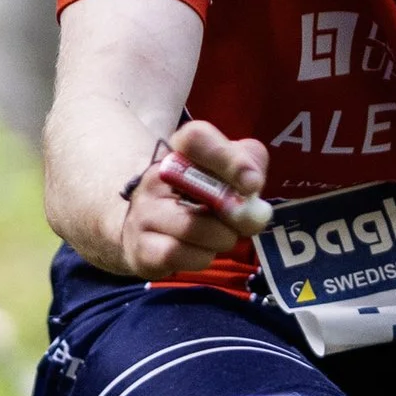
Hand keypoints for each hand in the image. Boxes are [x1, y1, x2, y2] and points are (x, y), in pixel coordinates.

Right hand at [118, 119, 271, 279]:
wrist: (148, 229)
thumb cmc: (197, 195)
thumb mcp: (226, 170)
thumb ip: (250, 164)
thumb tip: (253, 186)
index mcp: (180, 150)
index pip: (197, 138)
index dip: (229, 159)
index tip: (253, 184)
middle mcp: (156, 177)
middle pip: (203, 192)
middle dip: (236, 213)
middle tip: (245, 222)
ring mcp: (145, 213)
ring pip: (195, 229)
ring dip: (222, 238)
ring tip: (220, 235)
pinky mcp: (142, 248)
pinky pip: (183, 256)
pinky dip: (202, 257)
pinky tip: (199, 250)